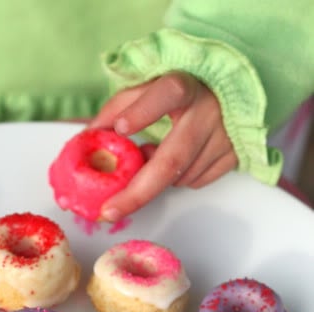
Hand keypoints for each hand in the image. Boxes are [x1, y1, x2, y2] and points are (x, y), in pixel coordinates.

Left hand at [90, 71, 237, 221]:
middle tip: (109, 211)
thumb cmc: (185, 89)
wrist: (238, 89)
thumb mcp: (151, 86)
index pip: (167, 93)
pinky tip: (178, 158)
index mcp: (186, 85)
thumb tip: (88, 138)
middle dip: (136, 193)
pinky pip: (196, 181)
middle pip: (171, 160)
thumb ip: (119, 107)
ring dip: (158, 177)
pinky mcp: (234, 157)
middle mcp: (209, 111)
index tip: (121, 129)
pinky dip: (179, 178)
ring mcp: (225, 137)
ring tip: (154, 154)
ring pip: (180, 177)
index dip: (143, 112)